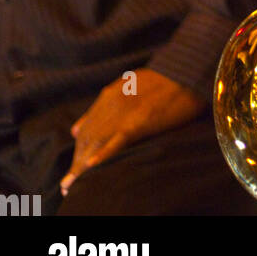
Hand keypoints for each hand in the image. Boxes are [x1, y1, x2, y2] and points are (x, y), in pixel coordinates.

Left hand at [60, 69, 205, 195]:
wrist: (188, 70)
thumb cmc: (164, 80)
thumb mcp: (129, 85)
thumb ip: (104, 105)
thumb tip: (76, 129)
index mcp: (110, 95)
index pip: (87, 128)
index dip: (78, 150)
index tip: (73, 169)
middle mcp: (112, 103)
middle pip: (88, 138)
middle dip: (77, 162)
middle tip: (68, 184)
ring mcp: (125, 112)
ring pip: (97, 142)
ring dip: (83, 165)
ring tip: (73, 185)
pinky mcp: (139, 121)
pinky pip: (117, 141)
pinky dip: (103, 155)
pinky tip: (92, 167)